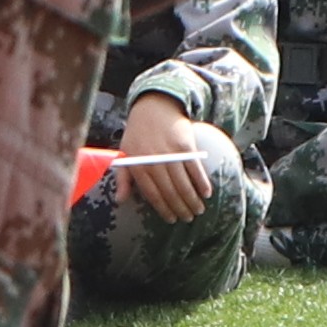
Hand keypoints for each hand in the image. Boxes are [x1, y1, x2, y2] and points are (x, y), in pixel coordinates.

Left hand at [108, 94, 214, 221]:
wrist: (154, 107)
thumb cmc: (138, 133)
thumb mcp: (125, 154)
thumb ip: (123, 178)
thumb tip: (120, 201)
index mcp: (138, 165)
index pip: (152, 194)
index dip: (163, 209)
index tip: (171, 219)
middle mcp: (154, 160)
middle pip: (170, 191)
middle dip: (180, 208)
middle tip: (188, 218)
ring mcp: (171, 153)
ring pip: (183, 183)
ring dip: (192, 200)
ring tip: (198, 210)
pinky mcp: (186, 145)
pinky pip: (195, 169)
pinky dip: (202, 182)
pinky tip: (206, 193)